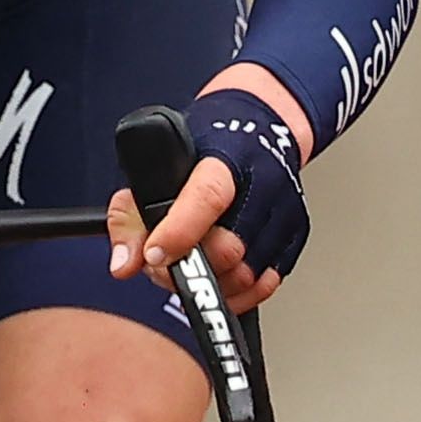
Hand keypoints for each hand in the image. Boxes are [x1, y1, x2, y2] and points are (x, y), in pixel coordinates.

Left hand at [108, 67, 310, 314]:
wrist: (258, 128)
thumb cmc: (204, 147)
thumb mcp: (157, 166)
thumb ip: (130, 216)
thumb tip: (124, 265)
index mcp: (226, 157)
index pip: (207, 198)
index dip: (179, 233)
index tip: (155, 254)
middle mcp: (264, 182)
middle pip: (229, 249)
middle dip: (191, 268)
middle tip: (167, 264)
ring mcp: (284, 210)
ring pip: (247, 275)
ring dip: (212, 286)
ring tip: (191, 266)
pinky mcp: (296, 233)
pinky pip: (266, 284)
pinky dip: (238, 293)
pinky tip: (220, 279)